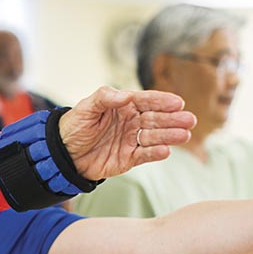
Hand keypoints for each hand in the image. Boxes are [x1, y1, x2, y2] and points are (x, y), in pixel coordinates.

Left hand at [58, 87, 194, 179]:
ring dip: (170, 136)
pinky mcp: (129, 158)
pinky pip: (145, 155)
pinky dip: (155, 153)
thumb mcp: (86, 107)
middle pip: (156, 119)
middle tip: (189, 119)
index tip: (178, 102)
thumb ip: (105, 98)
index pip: (147, 101)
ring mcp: (131, 140)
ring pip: (155, 136)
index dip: (163, 101)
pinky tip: (166, 150)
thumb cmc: (74, 126)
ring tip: (185, 135)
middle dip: (173, 119)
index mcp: (123, 106)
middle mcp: (131, 122)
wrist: (63, 153)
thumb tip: (126, 96)